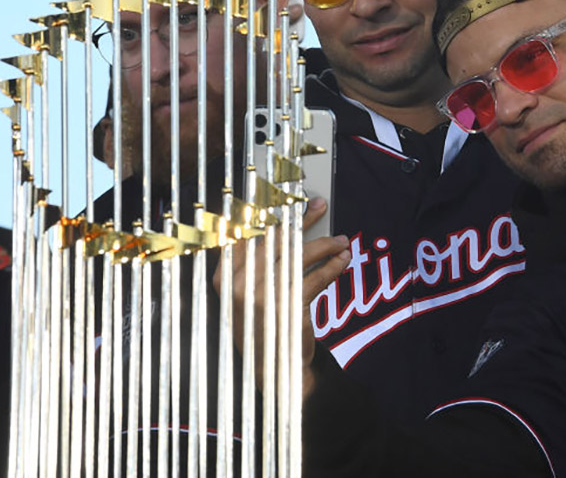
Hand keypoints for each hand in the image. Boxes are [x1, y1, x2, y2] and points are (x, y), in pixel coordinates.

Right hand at [213, 197, 350, 392]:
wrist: (272, 369)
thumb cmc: (262, 323)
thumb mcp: (247, 292)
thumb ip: (255, 261)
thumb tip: (282, 224)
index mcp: (223, 274)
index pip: (245, 231)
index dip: (266, 209)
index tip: (286, 195)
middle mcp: (239, 282)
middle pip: (275, 238)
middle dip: (302, 220)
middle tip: (320, 205)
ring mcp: (263, 295)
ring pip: (299, 255)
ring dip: (325, 245)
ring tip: (341, 240)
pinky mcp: (288, 307)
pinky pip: (315, 278)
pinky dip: (332, 267)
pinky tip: (342, 260)